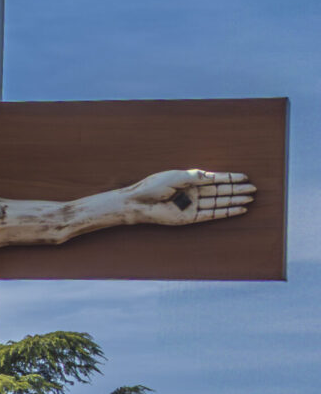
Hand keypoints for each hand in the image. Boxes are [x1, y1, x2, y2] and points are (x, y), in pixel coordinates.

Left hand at [130, 169, 253, 224]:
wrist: (139, 203)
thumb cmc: (153, 187)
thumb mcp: (176, 176)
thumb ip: (195, 176)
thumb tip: (212, 175)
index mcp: (190, 180)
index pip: (214, 179)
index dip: (230, 178)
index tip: (245, 177)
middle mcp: (193, 192)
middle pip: (220, 191)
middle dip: (236, 190)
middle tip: (253, 189)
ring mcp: (193, 205)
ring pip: (219, 202)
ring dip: (234, 201)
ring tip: (250, 199)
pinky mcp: (190, 217)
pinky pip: (212, 214)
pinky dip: (226, 212)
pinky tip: (238, 209)